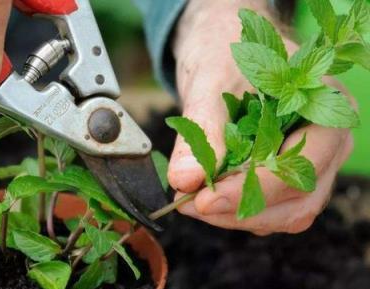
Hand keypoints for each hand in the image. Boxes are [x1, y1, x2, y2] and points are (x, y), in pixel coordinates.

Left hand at [168, 0, 354, 234]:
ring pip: (286, 211)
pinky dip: (237, 209)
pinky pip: (272, 206)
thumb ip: (202, 132)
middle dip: (240, 209)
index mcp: (325, 108)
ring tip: (191, 200)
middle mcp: (328, 141)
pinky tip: (206, 195)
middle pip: (298, 198)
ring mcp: (312, 161)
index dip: (252, 190)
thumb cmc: (226, 54)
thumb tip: (185, 180)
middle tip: (190, 204)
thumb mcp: (211, 84)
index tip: (203, 199)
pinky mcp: (288, 173)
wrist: (224, 48)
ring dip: (237, 215)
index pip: (301, 166)